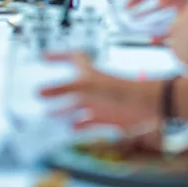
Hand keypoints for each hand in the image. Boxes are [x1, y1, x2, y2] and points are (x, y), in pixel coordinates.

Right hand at [40, 53, 160, 130]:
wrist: (149, 106)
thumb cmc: (120, 91)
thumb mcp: (88, 86)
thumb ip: (64, 89)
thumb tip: (39, 91)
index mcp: (89, 74)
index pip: (72, 58)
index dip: (59, 56)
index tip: (44, 57)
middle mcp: (92, 88)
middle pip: (70, 87)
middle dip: (56, 91)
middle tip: (38, 94)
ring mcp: (98, 104)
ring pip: (76, 107)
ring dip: (62, 111)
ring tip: (46, 116)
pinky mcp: (105, 119)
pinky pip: (86, 123)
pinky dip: (76, 127)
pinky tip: (68, 130)